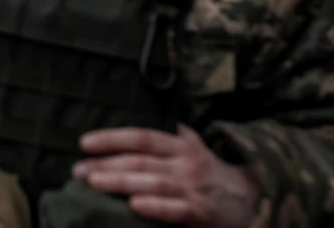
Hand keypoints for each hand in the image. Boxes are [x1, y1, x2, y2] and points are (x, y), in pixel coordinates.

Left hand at [74, 125, 258, 226]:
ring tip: (93, 183)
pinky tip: (133, 205)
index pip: (141, 137)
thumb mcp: (198, 149)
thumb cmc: (215, 175)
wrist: (254, 201)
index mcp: (180, 146)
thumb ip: (177, 137)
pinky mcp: (200, 213)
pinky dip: (154, 207)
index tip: (84, 143)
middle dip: (105, 164)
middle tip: (78, 170)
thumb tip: (164, 121)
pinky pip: (174, 210)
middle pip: (140, 160)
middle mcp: (185, 164)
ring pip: (152, 182)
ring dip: (120, 182)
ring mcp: (192, 188)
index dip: (112, 138)